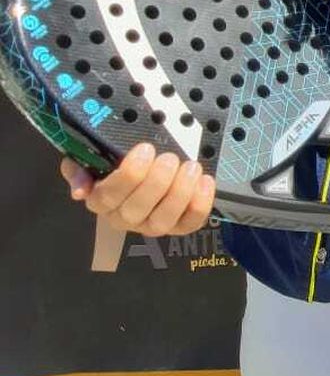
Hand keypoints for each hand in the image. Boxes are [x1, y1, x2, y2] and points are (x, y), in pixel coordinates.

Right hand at [60, 143, 215, 236]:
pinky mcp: (177, 226)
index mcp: (101, 201)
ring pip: (162, 221)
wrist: (144, 164)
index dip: (129, 175)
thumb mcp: (91, 156)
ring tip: (191, 167)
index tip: (146, 148)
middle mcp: (124, 218)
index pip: (109, 196)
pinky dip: (200, 205)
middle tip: (170, 158)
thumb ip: (78, 169)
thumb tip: (79, 191)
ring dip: (179, 194)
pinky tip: (205, 181)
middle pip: (136, 211)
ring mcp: (151, 225)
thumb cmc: (116, 160)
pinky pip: (189, 224)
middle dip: (156, 183)